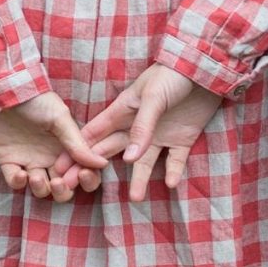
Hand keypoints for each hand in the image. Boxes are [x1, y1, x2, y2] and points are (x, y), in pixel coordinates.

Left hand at [0, 90, 108, 200]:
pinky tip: (20, 173)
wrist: (2, 91)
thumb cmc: (35, 100)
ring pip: (41, 189)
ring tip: (36, 177)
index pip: (83, 171)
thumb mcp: (59, 118)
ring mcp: (29, 161)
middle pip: (64, 186)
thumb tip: (103, 163)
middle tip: (58, 182)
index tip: (83, 174)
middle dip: (64, 191)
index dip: (87, 179)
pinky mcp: (8, 162)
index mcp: (67, 147)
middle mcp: (50, 157)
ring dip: (41, 189)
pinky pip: (15, 182)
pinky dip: (18, 183)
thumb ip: (78, 143)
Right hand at [52, 62, 223, 201]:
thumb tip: (128, 160)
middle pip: (111, 151)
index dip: (78, 151)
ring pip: (143, 162)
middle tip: (80, 189)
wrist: (205, 68)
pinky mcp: (182, 139)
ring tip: (135, 199)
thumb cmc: (172, 74)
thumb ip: (141, 128)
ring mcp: (159, 134)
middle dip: (95, 170)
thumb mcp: (153, 98)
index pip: (95, 134)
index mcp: (123, 111)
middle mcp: (137, 126)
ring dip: (138, 179)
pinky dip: (172, 171)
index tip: (62, 169)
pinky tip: (170, 184)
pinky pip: (175, 160)